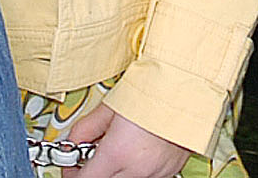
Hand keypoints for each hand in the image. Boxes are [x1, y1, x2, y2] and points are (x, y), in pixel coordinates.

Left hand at [71, 102, 192, 177]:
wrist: (186, 88)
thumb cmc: (151, 90)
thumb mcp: (110, 107)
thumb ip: (87, 128)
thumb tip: (73, 140)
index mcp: (118, 154)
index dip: (72, 174)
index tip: (70, 166)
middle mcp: (137, 170)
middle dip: (93, 172)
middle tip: (89, 156)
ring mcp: (156, 174)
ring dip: (116, 170)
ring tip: (119, 146)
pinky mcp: (169, 171)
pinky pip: (146, 176)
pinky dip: (136, 168)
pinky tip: (137, 148)